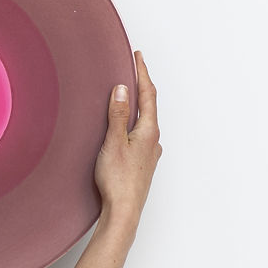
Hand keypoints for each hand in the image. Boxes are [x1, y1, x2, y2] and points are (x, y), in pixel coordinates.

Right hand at [51, 50, 161, 267]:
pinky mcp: (142, 164)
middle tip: (134, 68)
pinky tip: (126, 127)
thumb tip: (122, 90)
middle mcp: (153, 140)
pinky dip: (134, 122)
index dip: (142, 73)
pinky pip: (140, 134)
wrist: (124, 212)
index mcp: (148, 131)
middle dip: (142, 86)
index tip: (138, 55)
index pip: (148, 94)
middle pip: (150, 106)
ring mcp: (149, 153)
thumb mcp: (114, 142)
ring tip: (129, 93)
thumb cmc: (119, 181)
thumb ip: (118, 115)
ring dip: (139, 104)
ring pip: (145, 121)